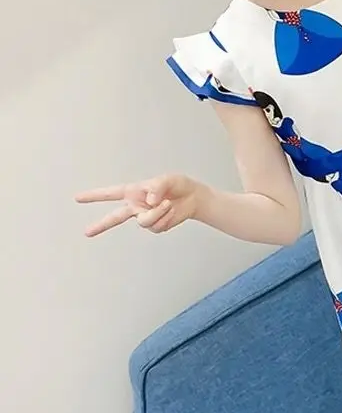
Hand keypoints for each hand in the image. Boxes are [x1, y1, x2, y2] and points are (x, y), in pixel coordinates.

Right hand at [75, 174, 200, 237]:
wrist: (192, 197)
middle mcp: (136, 206)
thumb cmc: (176, 185)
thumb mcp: (167, 180)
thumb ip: (156, 188)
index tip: (77, 198)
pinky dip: (165, 216)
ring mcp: (145, 217)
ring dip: (158, 211)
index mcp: (133, 192)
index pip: (110, 194)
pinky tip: (171, 210)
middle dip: (101, 225)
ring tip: (168, 203)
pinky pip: (156, 225)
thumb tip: (148, 202)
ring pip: (144, 221)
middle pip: (114, 218)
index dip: (94, 196)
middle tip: (86, 232)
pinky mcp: (156, 226)